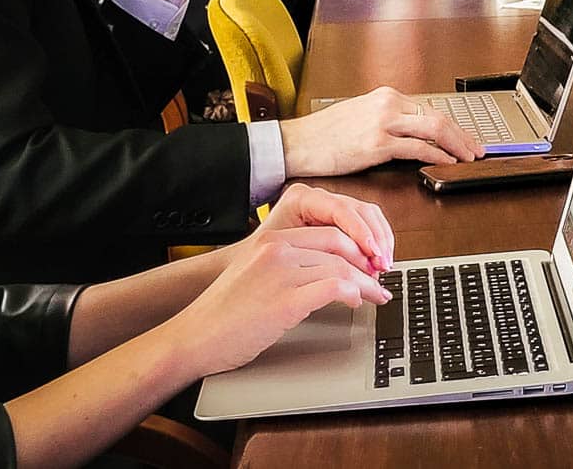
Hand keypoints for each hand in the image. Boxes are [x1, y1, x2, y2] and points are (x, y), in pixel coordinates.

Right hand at [166, 226, 389, 378]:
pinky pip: (334, 288)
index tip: (368, 262)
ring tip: (377, 295)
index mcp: (272, 241)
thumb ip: (289, 265)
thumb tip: (330, 273)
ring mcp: (282, 274)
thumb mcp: (256, 275)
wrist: (193, 338)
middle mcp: (278, 250)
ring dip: (366, 283)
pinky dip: (353, 294)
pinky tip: (356, 302)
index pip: (328, 233)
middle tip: (379, 277)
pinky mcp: (285, 301)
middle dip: (366, 261)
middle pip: (340, 246)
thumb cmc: (223, 314)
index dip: (356, 248)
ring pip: (342, 268)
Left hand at [251, 183, 394, 273]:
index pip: (341, 210)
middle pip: (361, 211)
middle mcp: (320, 199)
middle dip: (376, 238)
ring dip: (381, 242)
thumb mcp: (283, 257)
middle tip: (382, 265)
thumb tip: (346, 273)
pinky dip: (376, 245)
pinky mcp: (339, 221)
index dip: (361, 232)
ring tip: (382, 267)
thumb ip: (314, 258)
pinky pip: (367, 227)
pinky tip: (377, 262)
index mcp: (302, 198)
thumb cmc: (258, 264)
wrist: (248, 268)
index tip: (372, 252)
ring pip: (369, 218)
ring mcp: (331, 208)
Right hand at [279, 86, 482, 177]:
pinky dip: (437, 156)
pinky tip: (446, 163)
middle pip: (438, 117)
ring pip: (433, 129)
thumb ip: (389, 119)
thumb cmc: (325, 134)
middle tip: (477, 149)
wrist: (298, 143)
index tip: (466, 137)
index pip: (430, 109)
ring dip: (456, 145)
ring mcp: (383, 123)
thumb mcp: (362, 115)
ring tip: (468, 158)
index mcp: (387, 97)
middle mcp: (388, 105)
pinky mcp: (376, 144)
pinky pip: (416, 149)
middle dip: (462, 135)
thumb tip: (414, 132)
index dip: (453, 125)